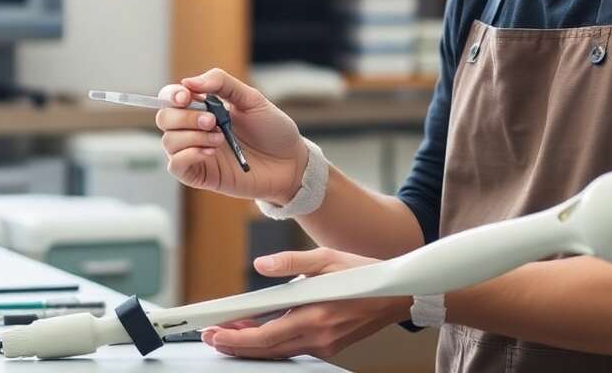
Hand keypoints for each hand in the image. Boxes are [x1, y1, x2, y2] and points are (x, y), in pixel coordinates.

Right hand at [156, 68, 307, 204]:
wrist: (290, 162)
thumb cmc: (272, 130)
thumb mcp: (251, 99)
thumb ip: (222, 84)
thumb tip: (188, 81)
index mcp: (203, 108)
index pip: (171, 98)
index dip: (172, 95)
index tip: (187, 96)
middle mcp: (194, 130)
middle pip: (164, 119)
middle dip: (185, 117)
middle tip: (213, 121)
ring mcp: (196, 153)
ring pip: (168, 142)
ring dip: (192, 136)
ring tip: (220, 138)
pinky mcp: (200, 175)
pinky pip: (175, 166)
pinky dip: (188, 155)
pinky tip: (211, 152)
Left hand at [201, 247, 410, 360]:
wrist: (399, 295)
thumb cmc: (365, 273)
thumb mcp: (327, 258)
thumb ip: (291, 262)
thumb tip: (261, 265)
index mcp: (316, 315)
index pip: (266, 335)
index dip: (237, 337)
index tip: (215, 332)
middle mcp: (319, 336)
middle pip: (267, 349)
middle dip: (235, 345)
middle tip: (212, 337)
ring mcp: (325, 345)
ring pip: (279, 353)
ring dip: (252, 346)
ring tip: (229, 335)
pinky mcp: (330, 347)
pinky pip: (293, 350)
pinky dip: (272, 344)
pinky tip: (260, 334)